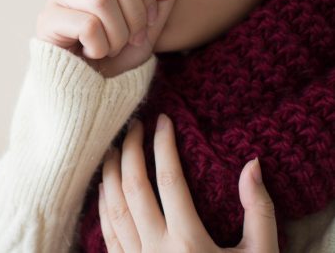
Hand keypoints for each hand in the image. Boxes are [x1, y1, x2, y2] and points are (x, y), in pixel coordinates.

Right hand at [36, 0, 178, 76]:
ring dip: (118, 33)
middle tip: (132, 38)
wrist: (92, 92)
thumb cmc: (118, 56)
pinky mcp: (47, 23)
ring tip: (111, 49)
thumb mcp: (152, 23)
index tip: (148, 22)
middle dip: (135, 12)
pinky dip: (100, 47)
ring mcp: (57, 0)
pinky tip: (92, 54)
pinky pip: (87, 26)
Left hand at [99, 115, 278, 251]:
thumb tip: (252, 165)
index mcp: (187, 241)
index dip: (163, 145)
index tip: (163, 120)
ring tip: (111, 148)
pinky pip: (107, 234)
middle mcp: (155, 249)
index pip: (168, 179)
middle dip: (129, 151)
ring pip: (112, 209)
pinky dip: (102, 207)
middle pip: (132, 188)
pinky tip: (104, 190)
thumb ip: (258, 211)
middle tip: (132, 126)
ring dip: (109, 175)